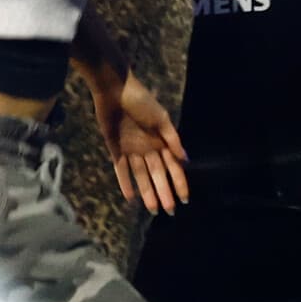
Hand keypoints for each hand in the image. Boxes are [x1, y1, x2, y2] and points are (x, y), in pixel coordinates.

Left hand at [91, 68, 190, 215]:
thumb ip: (172, 139)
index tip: (185, 199)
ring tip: (153, 209)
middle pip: (158, 175)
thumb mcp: (161, 119)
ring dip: (147, 192)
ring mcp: (132, 149)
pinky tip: (130, 197)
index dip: (179, 183)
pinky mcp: (115, 148)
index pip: (174, 167)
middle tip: (169, 211)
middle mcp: (148, 148)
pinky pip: (121, 169)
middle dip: (164, 193)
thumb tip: (186, 160)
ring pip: (141, 176)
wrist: (114, 90)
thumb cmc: (141, 101)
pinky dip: (125, 182)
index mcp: (162, 141)